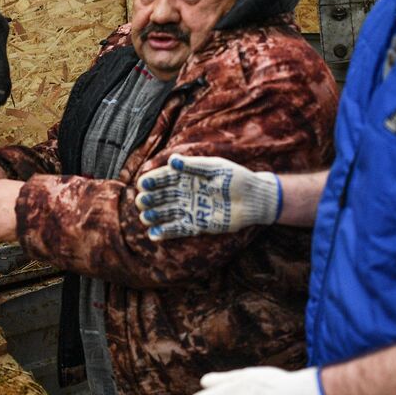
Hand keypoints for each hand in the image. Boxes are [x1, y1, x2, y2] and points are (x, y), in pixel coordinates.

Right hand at [135, 154, 280, 238]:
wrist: (254, 199)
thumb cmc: (236, 178)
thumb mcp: (215, 167)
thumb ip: (193, 165)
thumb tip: (172, 160)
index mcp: (189, 176)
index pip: (165, 178)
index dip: (153, 181)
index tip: (142, 184)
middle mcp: (186, 192)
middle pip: (162, 196)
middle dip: (150, 199)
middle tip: (142, 202)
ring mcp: (191, 209)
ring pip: (166, 213)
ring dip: (154, 215)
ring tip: (145, 217)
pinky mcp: (198, 225)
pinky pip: (178, 229)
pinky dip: (165, 232)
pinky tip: (153, 233)